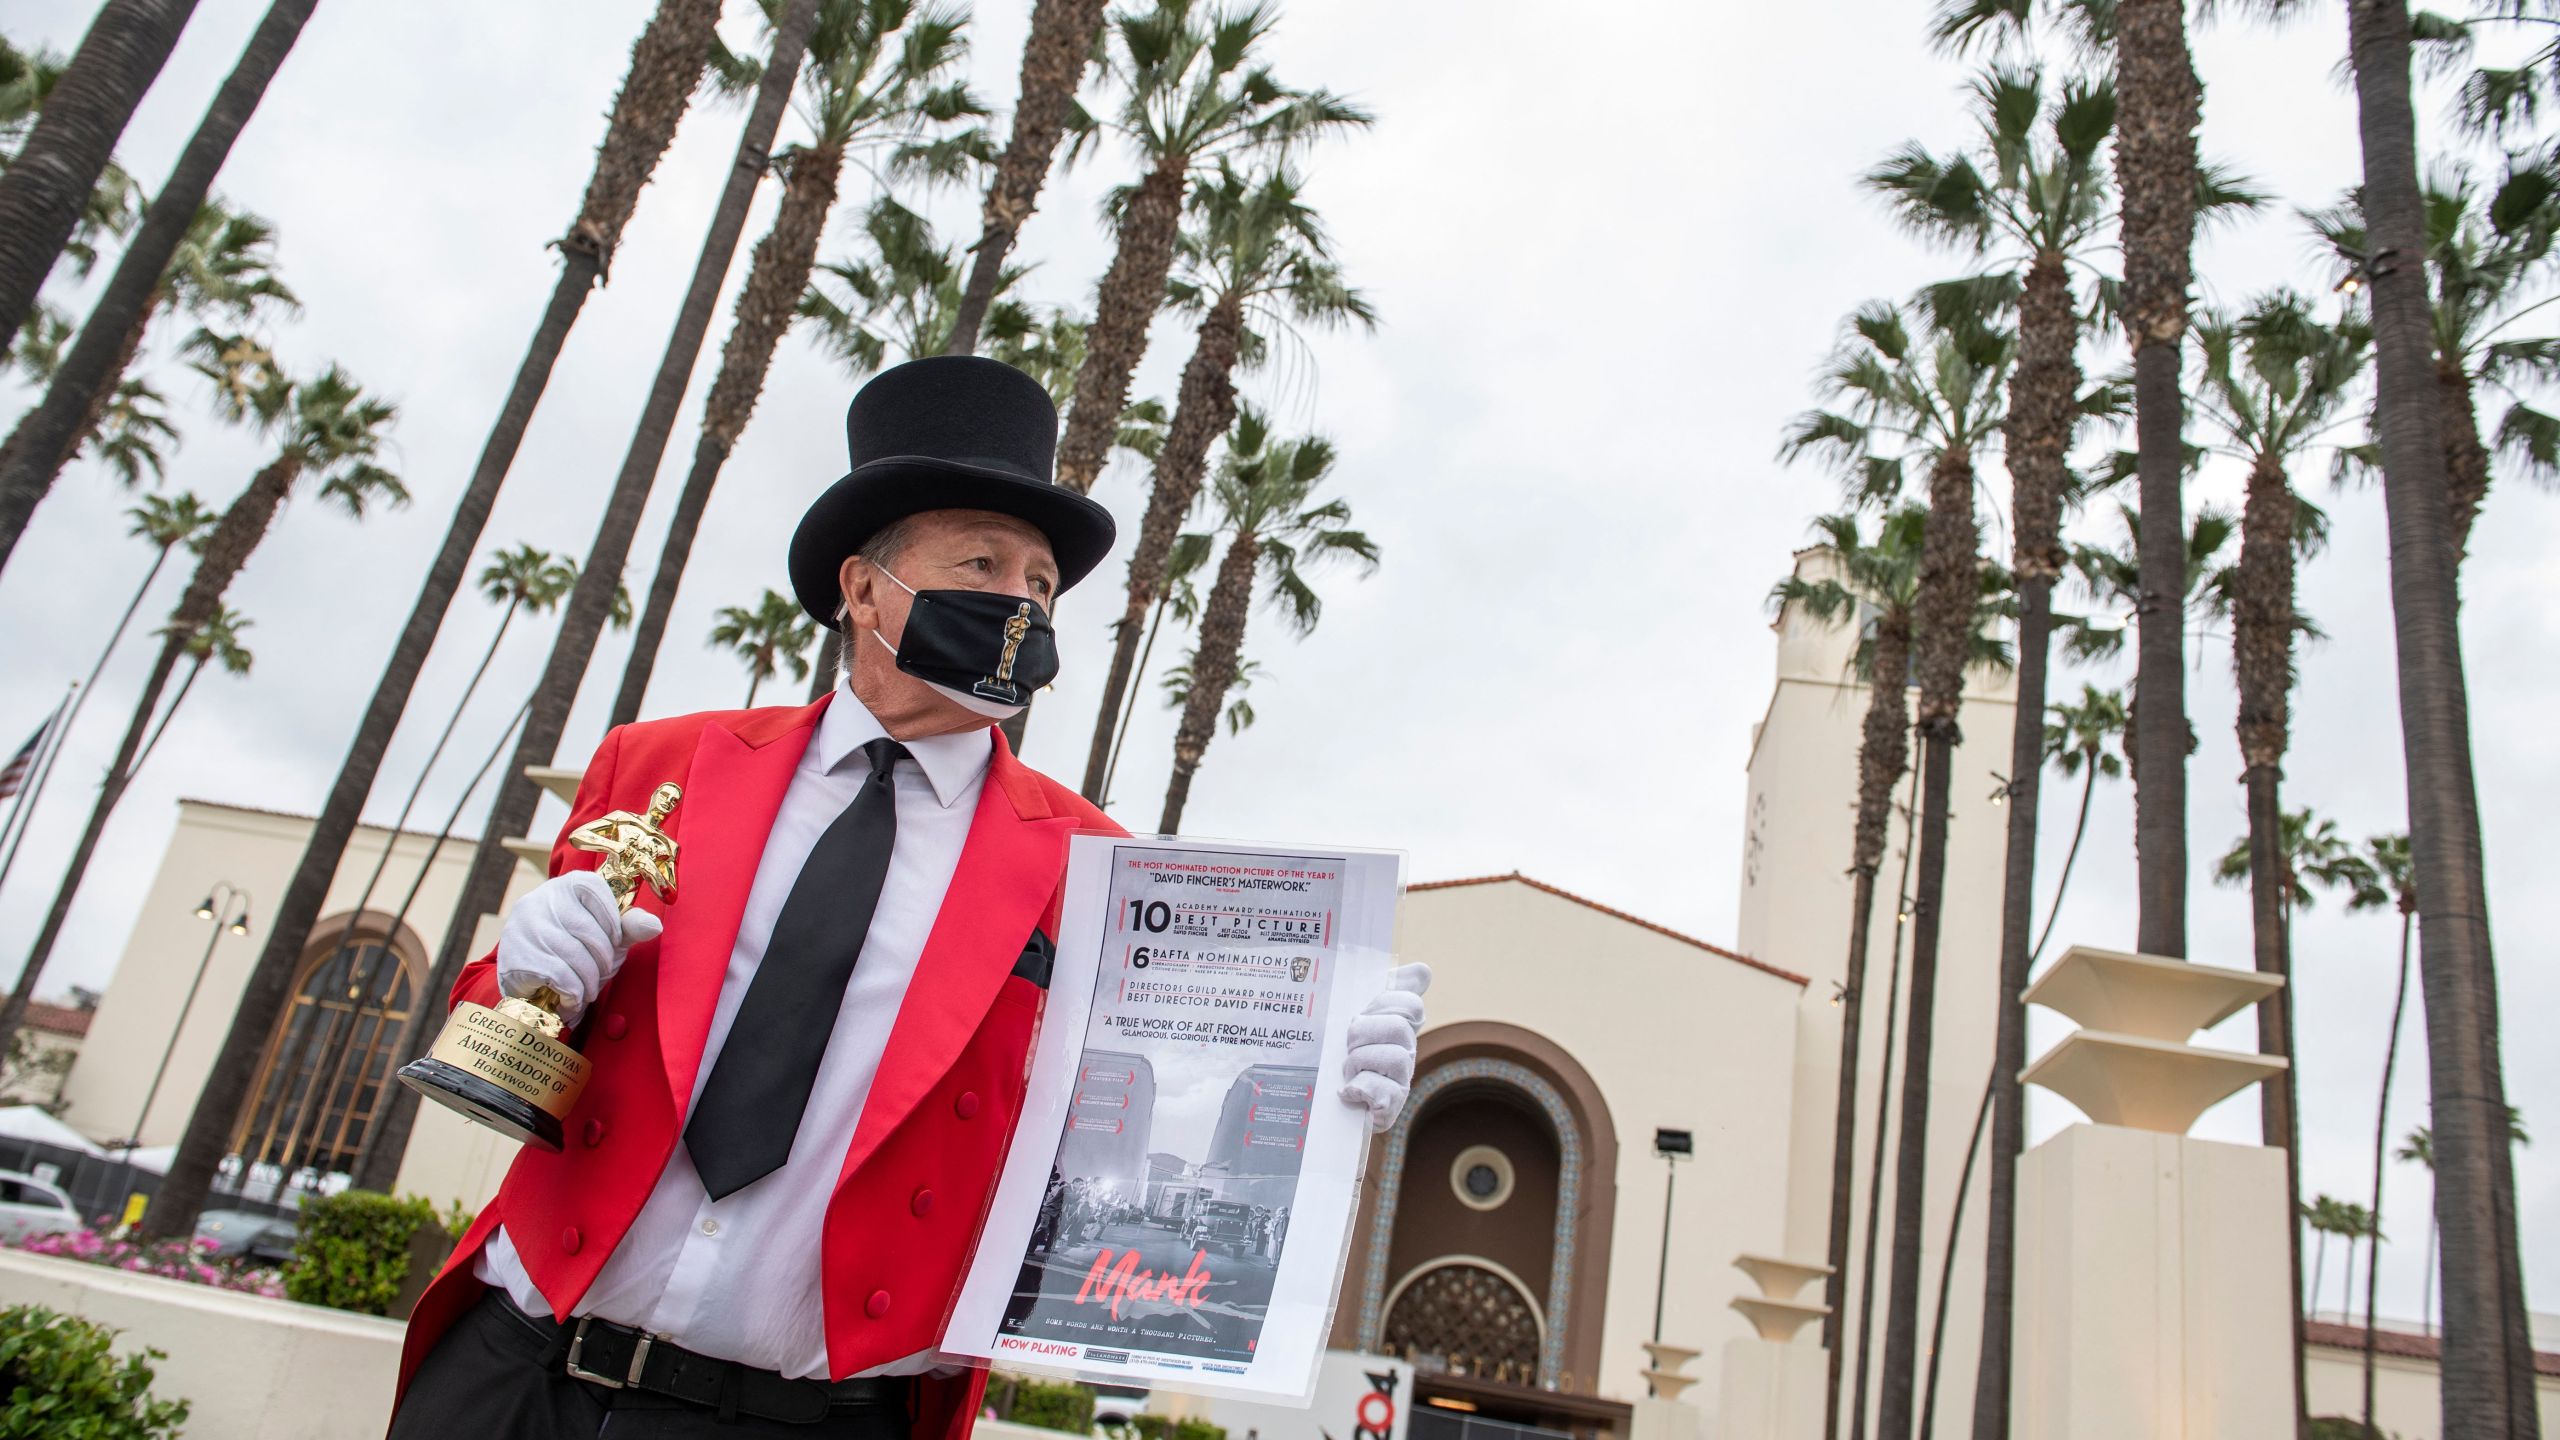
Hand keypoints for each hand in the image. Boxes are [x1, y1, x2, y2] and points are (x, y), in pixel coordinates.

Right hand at [495, 871, 662, 1026]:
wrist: (532, 982)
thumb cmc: (576, 952)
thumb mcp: (608, 936)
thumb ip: (630, 927)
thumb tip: (655, 926)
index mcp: (566, 885)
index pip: (597, 891)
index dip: (612, 924)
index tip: (613, 944)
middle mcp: (540, 899)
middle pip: (587, 931)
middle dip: (603, 961)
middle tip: (602, 975)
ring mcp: (523, 927)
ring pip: (573, 955)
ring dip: (589, 981)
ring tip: (587, 990)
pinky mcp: (513, 956)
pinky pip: (557, 975)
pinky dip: (572, 992)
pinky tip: (570, 998)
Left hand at [1340, 962, 1429, 1131]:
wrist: (1318, 1102)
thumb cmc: (1335, 1052)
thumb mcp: (1353, 1015)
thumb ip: (1386, 990)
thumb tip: (1423, 970)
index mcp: (1397, 1028)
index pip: (1411, 1004)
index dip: (1385, 1004)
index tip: (1360, 1013)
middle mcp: (1404, 1055)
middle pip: (1401, 1029)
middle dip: (1364, 1033)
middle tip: (1346, 1045)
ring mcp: (1399, 1084)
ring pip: (1396, 1058)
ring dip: (1359, 1061)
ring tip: (1344, 1070)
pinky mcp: (1388, 1110)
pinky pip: (1386, 1093)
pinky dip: (1363, 1089)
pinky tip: (1347, 1090)